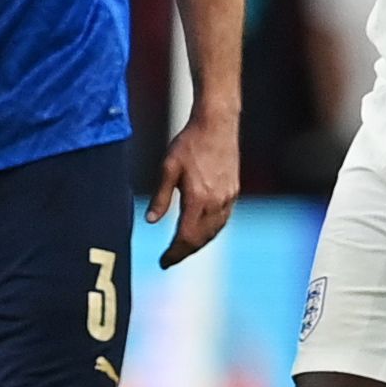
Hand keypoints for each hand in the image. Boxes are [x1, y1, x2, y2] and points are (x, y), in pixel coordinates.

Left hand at [147, 108, 239, 266]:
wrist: (217, 124)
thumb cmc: (189, 143)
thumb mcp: (168, 168)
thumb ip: (161, 197)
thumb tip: (151, 221)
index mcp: (198, 198)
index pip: (186, 237)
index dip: (174, 253)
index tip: (163, 262)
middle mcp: (216, 202)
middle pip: (201, 239)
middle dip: (184, 252)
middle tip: (170, 259)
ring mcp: (228, 198)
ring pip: (214, 231)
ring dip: (198, 244)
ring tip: (183, 249)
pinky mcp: (233, 191)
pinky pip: (222, 220)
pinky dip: (210, 231)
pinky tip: (201, 231)